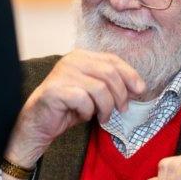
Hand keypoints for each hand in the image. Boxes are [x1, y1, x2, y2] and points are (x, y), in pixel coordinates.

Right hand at [5, 49, 144, 169]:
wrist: (40, 123)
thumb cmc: (69, 108)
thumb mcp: (96, 95)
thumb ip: (114, 86)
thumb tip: (139, 87)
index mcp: (83, 56)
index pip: (113, 60)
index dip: (130, 75)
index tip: (140, 90)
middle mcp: (72, 60)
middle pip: (110, 74)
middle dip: (120, 95)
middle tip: (121, 110)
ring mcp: (62, 73)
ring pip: (100, 88)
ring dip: (106, 107)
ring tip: (102, 116)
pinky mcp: (55, 89)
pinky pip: (84, 100)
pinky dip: (87, 112)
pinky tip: (82, 115)